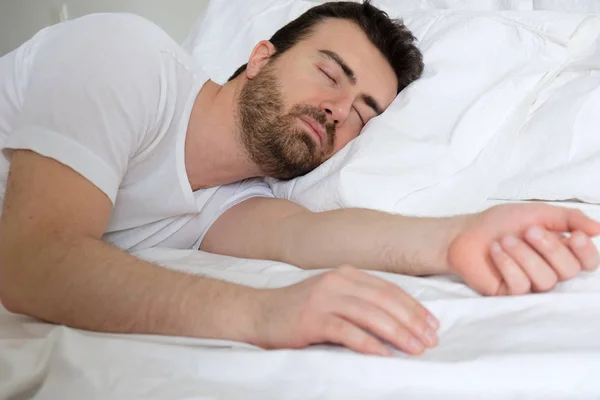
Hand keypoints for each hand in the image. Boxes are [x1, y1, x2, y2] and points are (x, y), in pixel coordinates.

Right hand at [252, 265, 439, 355]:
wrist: (259, 312)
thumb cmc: (298, 309)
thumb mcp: (331, 295)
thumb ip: (358, 300)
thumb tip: (396, 320)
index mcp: (346, 274)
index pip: (389, 289)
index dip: (414, 307)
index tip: (432, 324)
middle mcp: (337, 281)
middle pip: (384, 300)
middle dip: (412, 321)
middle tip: (430, 340)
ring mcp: (324, 298)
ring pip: (371, 314)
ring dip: (398, 333)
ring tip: (415, 348)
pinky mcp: (312, 318)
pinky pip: (347, 331)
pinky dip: (369, 344)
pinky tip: (384, 355)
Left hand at [448, 203, 599, 295]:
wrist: (466, 232)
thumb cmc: (501, 223)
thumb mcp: (537, 213)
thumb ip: (569, 219)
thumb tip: (599, 229)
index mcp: (561, 251)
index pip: (589, 262)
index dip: (586, 252)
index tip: (574, 236)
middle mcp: (550, 270)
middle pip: (569, 271)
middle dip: (550, 248)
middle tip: (529, 231)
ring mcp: (531, 284)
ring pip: (545, 279)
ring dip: (524, 255)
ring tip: (505, 240)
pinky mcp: (510, 294)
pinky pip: (520, 286)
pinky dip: (507, 264)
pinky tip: (495, 250)